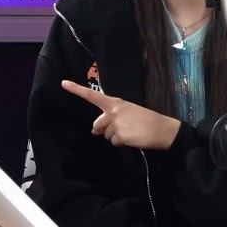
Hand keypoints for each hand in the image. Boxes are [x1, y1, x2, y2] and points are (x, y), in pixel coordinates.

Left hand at [61, 80, 180, 149]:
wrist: (163, 129)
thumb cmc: (147, 119)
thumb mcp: (130, 112)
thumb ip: (112, 117)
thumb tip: (95, 130)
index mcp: (116, 103)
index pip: (93, 96)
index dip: (77, 90)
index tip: (63, 83)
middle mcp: (113, 111)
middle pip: (98, 124)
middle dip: (105, 130)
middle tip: (125, 128)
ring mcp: (116, 124)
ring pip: (107, 135)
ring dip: (116, 137)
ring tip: (132, 132)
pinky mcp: (120, 136)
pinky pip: (114, 143)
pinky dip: (122, 143)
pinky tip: (133, 138)